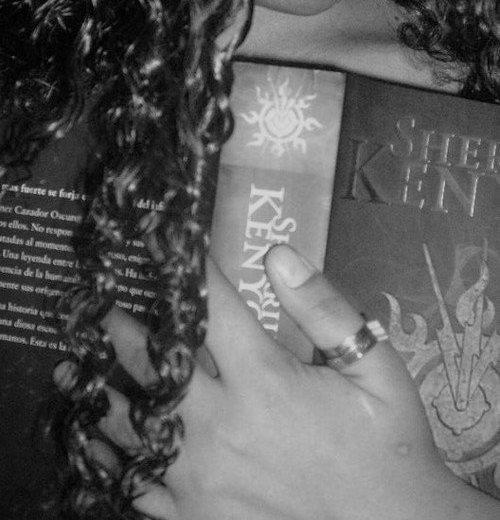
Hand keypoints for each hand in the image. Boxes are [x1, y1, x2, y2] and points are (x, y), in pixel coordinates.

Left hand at [55, 245, 499, 519]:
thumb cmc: (387, 444)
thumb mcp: (377, 369)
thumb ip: (326, 311)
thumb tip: (279, 256)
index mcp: (265, 382)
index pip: (212, 310)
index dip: (189, 273)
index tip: (168, 247)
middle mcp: (222, 425)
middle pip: (156, 364)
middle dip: (124, 328)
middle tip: (98, 305)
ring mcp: (202, 476)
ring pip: (134, 423)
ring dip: (102, 388)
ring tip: (73, 363)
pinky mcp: (196, 517)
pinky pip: (139, 485)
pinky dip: (113, 458)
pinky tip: (95, 440)